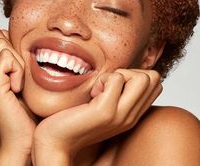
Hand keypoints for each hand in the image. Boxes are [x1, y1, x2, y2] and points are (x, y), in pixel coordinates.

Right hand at [0, 27, 36, 161]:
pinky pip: (7, 57)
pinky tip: (17, 89)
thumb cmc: (24, 108)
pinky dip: (19, 70)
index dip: (8, 42)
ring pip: (2, 43)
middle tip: (17, 74)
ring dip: (17, 61)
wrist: (21, 140)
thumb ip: (9, 56)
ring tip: (17, 83)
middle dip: (12, 49)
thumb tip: (9, 33)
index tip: (16, 65)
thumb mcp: (16, 76)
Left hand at [32, 69, 161, 162]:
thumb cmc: (77, 118)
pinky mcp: (106, 112)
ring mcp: (121, 115)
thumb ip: (118, 93)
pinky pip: (117, 79)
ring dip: (118, 74)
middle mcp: (132, 116)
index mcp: (132, 114)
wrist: (56, 140)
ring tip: (100, 88)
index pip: (156, 83)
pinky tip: (91, 93)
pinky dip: (103, 78)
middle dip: (130, 71)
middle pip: (153, 77)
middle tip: (107, 84)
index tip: (114, 84)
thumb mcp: (104, 105)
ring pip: (142, 77)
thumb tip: (124, 72)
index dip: (135, 75)